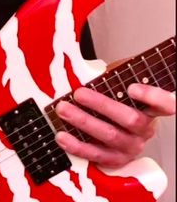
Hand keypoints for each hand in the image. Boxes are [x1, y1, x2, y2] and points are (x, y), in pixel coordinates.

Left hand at [54, 84, 174, 167]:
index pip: (164, 103)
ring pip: (110, 136)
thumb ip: (111, 76)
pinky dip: (78, 145)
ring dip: (83, 122)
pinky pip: (97, 154)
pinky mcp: (116, 158)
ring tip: (64, 110)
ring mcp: (131, 145)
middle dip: (100, 104)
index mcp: (150, 108)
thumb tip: (87, 68)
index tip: (132, 88)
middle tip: (79, 94)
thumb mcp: (117, 81)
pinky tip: (63, 136)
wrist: (114, 122)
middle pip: (129, 119)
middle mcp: (144, 129)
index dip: (151, 96)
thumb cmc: (116, 97)